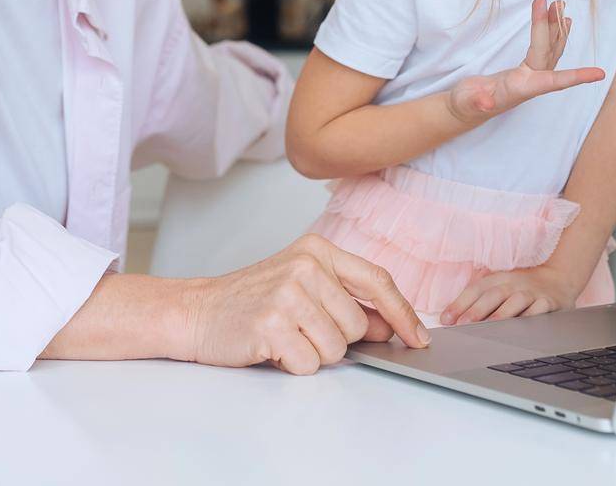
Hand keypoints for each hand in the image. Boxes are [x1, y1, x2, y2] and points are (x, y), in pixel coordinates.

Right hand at [181, 234, 428, 374]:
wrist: (197, 311)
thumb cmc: (251, 300)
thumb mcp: (302, 287)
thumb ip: (348, 301)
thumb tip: (392, 325)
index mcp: (317, 249)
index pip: (377, 280)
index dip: (403, 312)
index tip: (418, 336)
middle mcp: (305, 266)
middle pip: (358, 324)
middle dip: (336, 338)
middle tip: (300, 328)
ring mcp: (288, 294)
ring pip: (336, 348)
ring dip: (313, 353)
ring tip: (284, 336)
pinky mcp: (272, 324)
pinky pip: (309, 364)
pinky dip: (293, 365)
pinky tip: (271, 347)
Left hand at [440, 262, 576, 325]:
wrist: (559, 278)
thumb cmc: (522, 288)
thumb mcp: (501, 288)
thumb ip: (479, 302)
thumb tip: (450, 320)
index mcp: (498, 279)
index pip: (475, 289)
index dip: (459, 303)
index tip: (445, 320)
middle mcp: (514, 283)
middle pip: (493, 294)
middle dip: (477, 310)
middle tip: (462, 325)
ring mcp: (532, 292)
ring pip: (515, 302)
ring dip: (501, 315)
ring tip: (489, 328)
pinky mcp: (549, 302)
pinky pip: (539, 311)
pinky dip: (529, 320)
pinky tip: (520, 332)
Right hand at [444, 0, 604, 126]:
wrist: (465, 108)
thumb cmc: (466, 105)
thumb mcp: (467, 102)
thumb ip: (477, 102)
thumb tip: (485, 103)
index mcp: (520, 90)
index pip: (552, 81)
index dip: (576, 77)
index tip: (598, 74)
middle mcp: (531, 82)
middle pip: (548, 53)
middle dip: (552, 28)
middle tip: (555, 2)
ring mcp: (530, 75)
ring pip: (550, 50)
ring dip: (557, 28)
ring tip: (561, 6)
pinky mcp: (526, 69)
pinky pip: (545, 49)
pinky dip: (553, 34)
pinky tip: (562, 22)